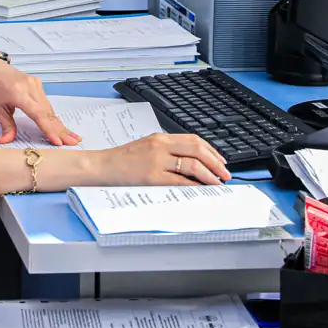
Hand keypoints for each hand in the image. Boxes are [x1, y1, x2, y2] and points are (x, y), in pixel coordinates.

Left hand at [0, 58, 81, 146]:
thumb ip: (6, 125)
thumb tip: (6, 142)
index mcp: (17, 92)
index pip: (37, 114)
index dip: (48, 129)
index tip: (58, 141)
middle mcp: (29, 86)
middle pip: (47, 112)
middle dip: (60, 129)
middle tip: (74, 142)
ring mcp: (34, 83)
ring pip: (48, 108)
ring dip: (59, 124)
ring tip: (71, 138)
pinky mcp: (36, 83)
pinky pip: (45, 102)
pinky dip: (52, 116)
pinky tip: (60, 126)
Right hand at [97, 133, 230, 185]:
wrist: (102, 166)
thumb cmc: (122, 160)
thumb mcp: (146, 147)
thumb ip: (167, 150)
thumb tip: (192, 161)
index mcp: (160, 138)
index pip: (194, 140)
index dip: (212, 151)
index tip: (221, 161)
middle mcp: (160, 146)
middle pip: (197, 150)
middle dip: (216, 163)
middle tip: (225, 173)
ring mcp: (156, 161)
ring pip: (192, 165)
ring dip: (210, 175)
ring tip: (217, 183)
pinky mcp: (152, 177)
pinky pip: (180, 181)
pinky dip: (194, 185)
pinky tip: (201, 189)